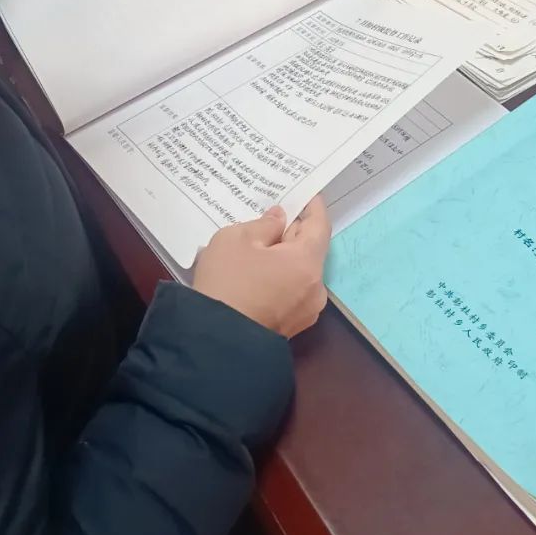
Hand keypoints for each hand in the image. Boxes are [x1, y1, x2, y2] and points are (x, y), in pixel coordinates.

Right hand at [193, 197, 330, 339]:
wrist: (215, 341)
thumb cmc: (227, 283)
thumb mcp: (236, 239)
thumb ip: (264, 224)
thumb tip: (279, 221)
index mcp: (307, 262)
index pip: (319, 225)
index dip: (313, 205)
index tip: (307, 193)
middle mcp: (316, 287)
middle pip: (311, 249)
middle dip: (294, 232)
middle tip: (274, 217)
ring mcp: (307, 310)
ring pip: (301, 271)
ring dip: (286, 256)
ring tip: (261, 246)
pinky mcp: (293, 326)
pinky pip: (293, 290)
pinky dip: (282, 277)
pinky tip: (260, 273)